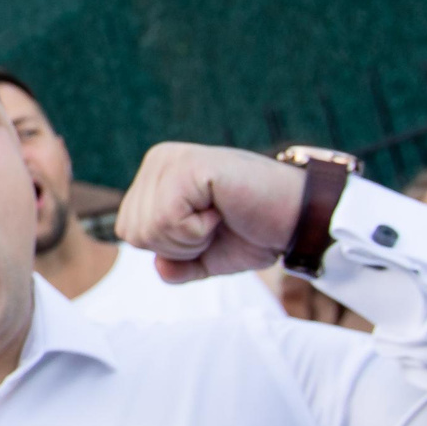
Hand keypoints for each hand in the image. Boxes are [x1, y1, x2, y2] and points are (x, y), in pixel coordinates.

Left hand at [115, 142, 308, 281]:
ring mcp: (172, 159)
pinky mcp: (189, 165)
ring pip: (148, 228)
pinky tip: (222, 210)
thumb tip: (158, 266)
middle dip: (177, 245)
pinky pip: (168, 220)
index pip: (128, 231)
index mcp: (154, 176)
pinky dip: (197, 231)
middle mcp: (158, 160)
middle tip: (217, 222)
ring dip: (189, 238)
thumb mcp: (203, 257)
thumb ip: (173, 264)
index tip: (208, 228)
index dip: (169, 248)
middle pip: (133, 232)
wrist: (298, 220)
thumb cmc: (253, 233)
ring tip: (220, 215)